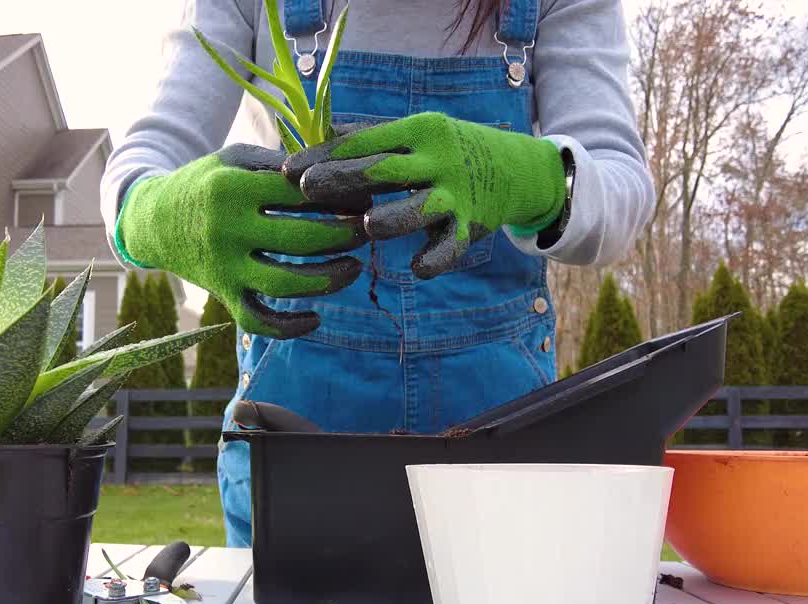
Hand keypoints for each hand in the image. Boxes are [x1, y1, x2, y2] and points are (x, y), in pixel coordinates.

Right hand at [117, 145, 366, 338]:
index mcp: (234, 188)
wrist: (152, 220)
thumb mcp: (235, 159)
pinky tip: (316, 317)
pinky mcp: (223, 295)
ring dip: (329, 279)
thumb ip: (281, 165)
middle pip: (302, 239)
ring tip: (355, 267)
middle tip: (367, 230)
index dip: (340, 196)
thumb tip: (340, 170)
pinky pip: (260, 321)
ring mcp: (225, 267)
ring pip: (286, 284)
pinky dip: (290, 326)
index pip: (301, 193)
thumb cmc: (206, 183)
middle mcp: (228, 230)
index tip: (365, 196)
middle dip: (345, 236)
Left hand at [282, 112, 567, 278]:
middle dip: (343, 179)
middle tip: (306, 191)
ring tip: (367, 226)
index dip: (324, 155)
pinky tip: (417, 268)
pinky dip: (436, 257)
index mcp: (418, 130)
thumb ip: (369, 139)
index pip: (364, 141)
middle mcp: (438, 158)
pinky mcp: (473, 225)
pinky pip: (453, 245)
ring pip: (421, 207)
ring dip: (394, 217)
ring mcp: (457, 192)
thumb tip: (313, 135)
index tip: (288, 169)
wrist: (519, 168)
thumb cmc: (449, 151)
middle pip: (385, 169)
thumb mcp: (415, 134)